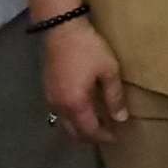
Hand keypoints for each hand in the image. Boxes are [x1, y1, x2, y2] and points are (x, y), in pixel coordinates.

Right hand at [41, 19, 126, 143]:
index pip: (89, 130)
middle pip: (73, 132)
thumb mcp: (108, 70)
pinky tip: (82, 111)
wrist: (62, 30)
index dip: (103, 136)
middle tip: (107, 134)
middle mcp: (59, 107)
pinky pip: (59, 113)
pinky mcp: (46, 90)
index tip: (117, 137)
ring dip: (79, 129)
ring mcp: (50, 99)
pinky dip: (71, 119)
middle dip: (90, 137)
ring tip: (96, 124)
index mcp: (75, 104)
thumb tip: (121, 118)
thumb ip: (114, 96)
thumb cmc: (88, 49)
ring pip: (64, 124)